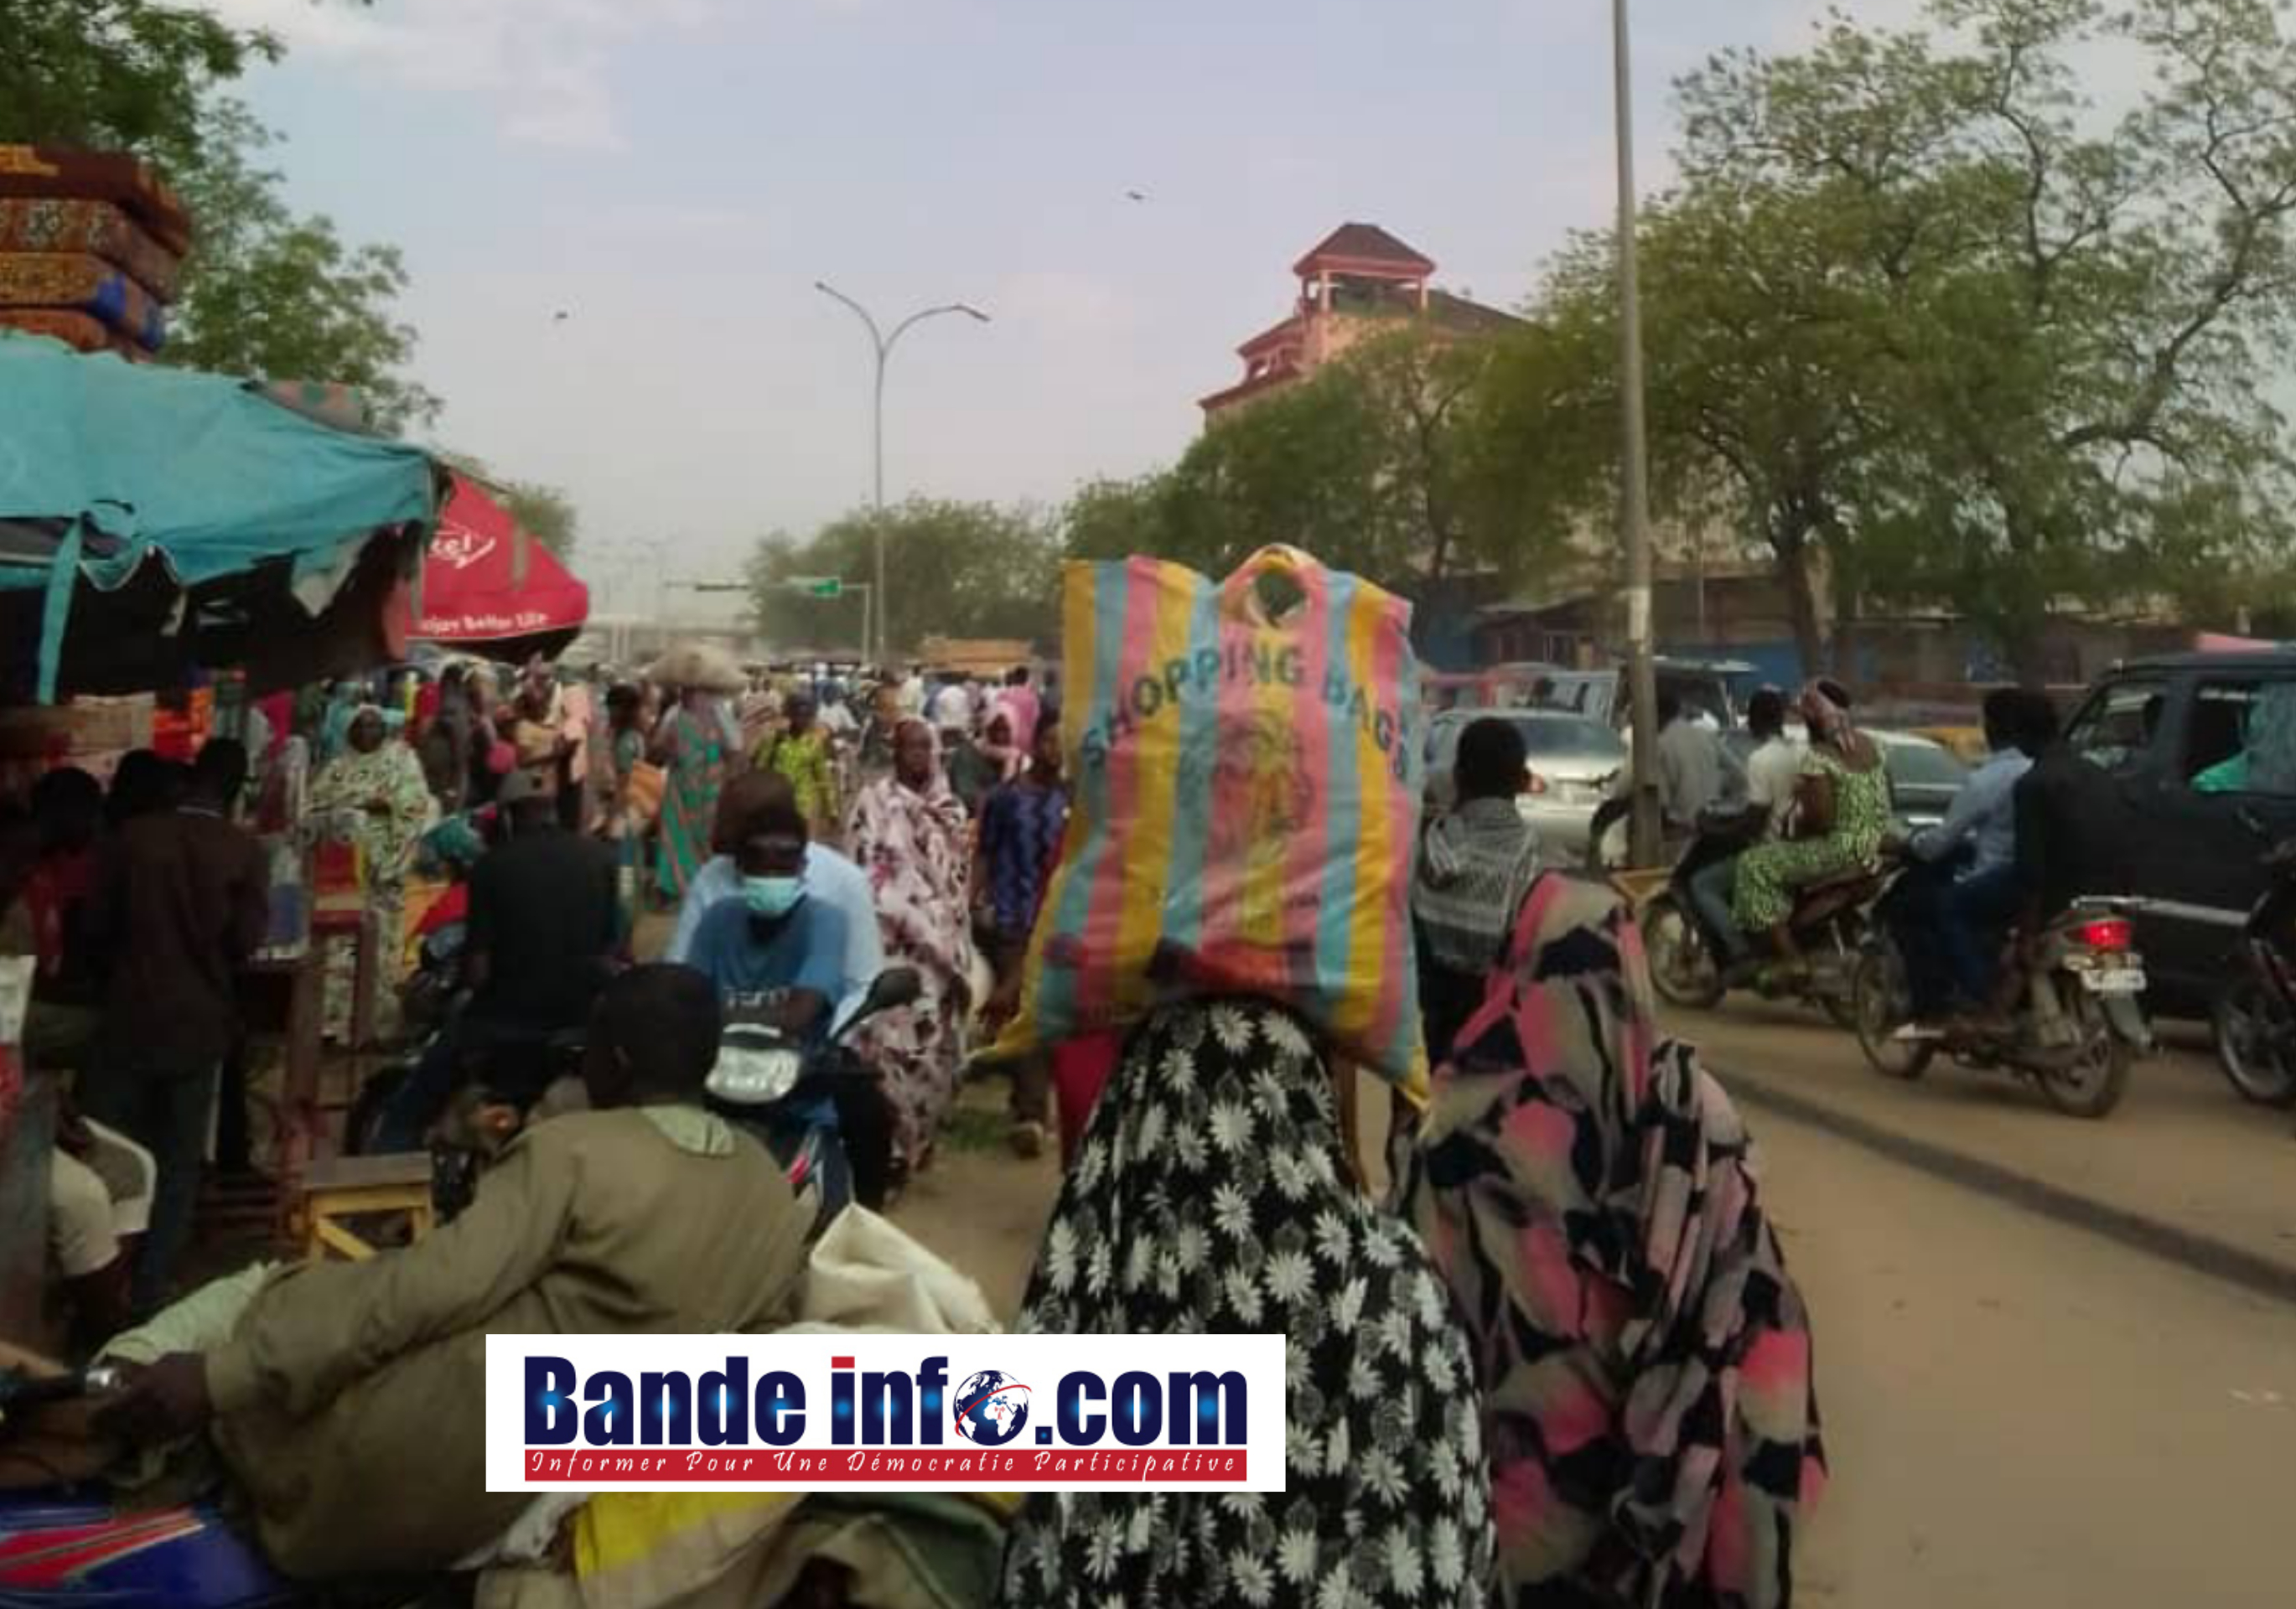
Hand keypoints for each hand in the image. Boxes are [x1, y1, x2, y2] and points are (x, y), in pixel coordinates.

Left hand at [90, 1353, 212, 1445]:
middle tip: (99, 1428)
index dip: (100, 1414)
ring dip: (124, 1434)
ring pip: (135, 1434)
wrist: (221, 1380)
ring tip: (118, 1433)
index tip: (91, 1416)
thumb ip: (143, 1372)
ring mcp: (163, 1422)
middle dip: (108, 1427)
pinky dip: (143, 1438)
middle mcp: (151, 1408)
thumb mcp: (165, 1361)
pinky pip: (153, 1439)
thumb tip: (124, 1379)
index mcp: (146, 1387)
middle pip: (121, 1424)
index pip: (114, 1406)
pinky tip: (141, 1435)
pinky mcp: (176, 1431)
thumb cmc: (194, 1365)